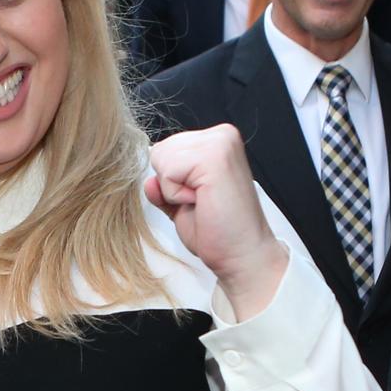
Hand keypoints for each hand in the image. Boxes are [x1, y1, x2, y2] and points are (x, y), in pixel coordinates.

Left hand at [146, 125, 287, 320]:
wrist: (242, 255)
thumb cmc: (219, 231)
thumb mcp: (181, 203)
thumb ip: (164, 187)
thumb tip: (149, 181)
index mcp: (216, 140)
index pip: (166, 148)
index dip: (172, 181)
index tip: (199, 197)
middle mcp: (221, 135)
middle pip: (161, 151)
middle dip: (171, 184)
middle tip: (201, 202)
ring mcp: (220, 143)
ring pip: (162, 159)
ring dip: (173, 190)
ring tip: (202, 202)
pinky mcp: (214, 157)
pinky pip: (167, 172)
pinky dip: (176, 194)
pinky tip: (201, 202)